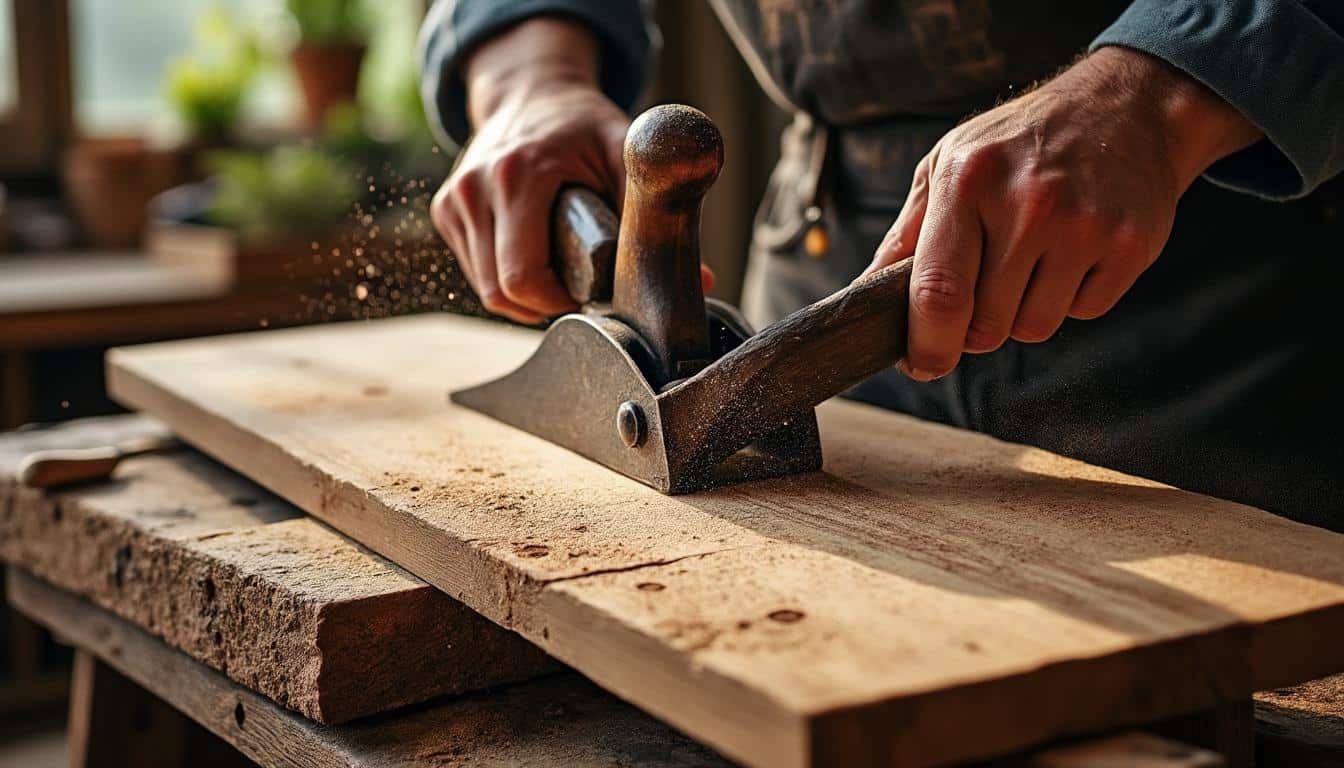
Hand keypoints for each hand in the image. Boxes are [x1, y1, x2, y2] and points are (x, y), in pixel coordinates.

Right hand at [430, 18, 713, 323]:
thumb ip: (658, 211)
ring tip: (561, 270)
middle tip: (579, 289)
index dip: (558, 303)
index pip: (523, 277)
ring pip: (487, 291)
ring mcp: (454, 200)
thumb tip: (700, 279)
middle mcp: (475, 189)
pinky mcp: (446, 210)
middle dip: (545, 305)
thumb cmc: (583, 126)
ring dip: (527, 297)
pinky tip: (536, 256)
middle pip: (501, 293)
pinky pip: (477, 274)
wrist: (531, 91)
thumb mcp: (625, 153)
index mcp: (517, 175)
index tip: (589, 293)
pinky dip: (507, 280)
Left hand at [864, 47, 1260, 380]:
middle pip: (986, 325)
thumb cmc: (1020, 141)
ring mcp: (1085, 225)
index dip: (926, 345)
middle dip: (976, 325)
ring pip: (1034, 327)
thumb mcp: (949, 164)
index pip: (939, 293)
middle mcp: (1028, 204)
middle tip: (986, 285)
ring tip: (1033, 257)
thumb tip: (864, 295)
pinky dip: (1071, 298)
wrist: (1129, 104)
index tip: (921, 363)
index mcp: (969, 182)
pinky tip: (1074, 250)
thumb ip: (906, 235)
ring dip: (1024, 311)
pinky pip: (1083, 313)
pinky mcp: (1131, 244)